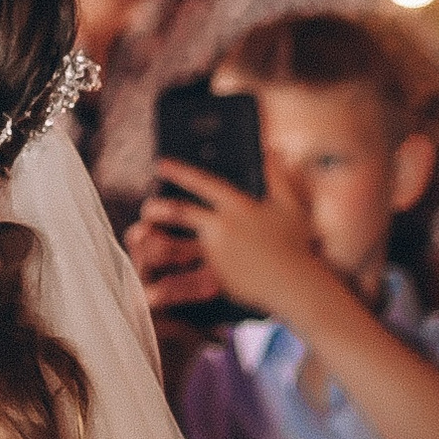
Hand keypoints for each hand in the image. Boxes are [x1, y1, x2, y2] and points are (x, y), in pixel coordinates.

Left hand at [144, 159, 324, 327]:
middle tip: (147, 207)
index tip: (160, 165)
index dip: (179, 172)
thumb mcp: (289, 205)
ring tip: (141, 238)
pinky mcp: (217, 278)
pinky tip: (152, 289)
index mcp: (237, 207)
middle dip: (159, 208)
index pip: (202, 183)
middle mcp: (222, 227)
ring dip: (156, 242)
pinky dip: (168, 284)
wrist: (297, 284)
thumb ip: (277, 176)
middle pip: (181, 212)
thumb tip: (273, 149)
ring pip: (177, 246)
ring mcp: (217, 254)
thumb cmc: (296, 244)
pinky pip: (187, 278)